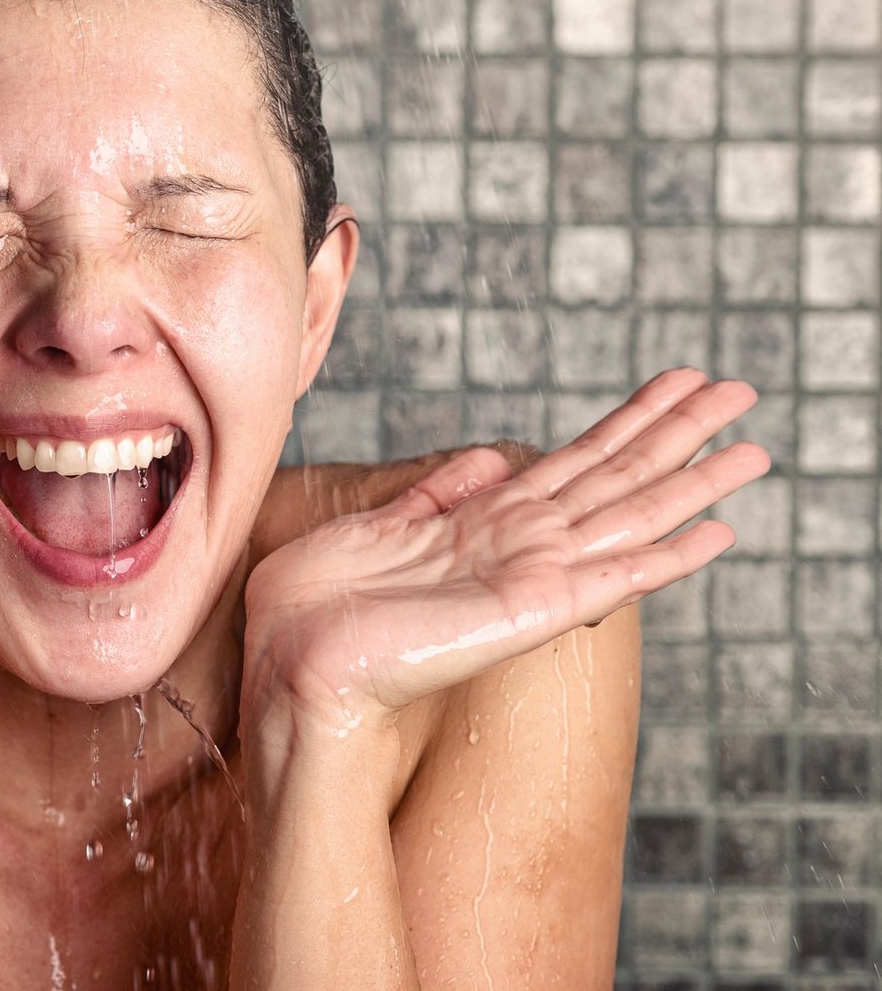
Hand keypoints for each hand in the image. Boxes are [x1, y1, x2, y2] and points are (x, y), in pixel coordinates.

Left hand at [241, 368, 769, 747]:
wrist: (292, 666)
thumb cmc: (315, 609)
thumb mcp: (376, 528)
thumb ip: (436, 496)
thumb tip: (485, 461)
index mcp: (484, 524)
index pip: (575, 460)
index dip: (629, 419)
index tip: (678, 382)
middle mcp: (519, 548)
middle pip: (617, 476)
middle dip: (681, 433)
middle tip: (743, 392)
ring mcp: (530, 578)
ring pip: (630, 514)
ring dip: (695, 481)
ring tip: (757, 448)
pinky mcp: (530, 610)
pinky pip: (613, 577)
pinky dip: (667, 556)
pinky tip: (718, 532)